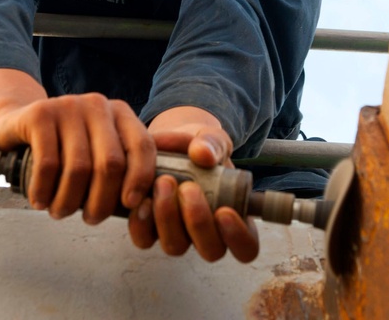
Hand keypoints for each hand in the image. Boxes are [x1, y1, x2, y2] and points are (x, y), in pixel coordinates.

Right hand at [0, 69, 155, 221]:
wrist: (15, 121)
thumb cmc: (62, 146)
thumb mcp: (96, 148)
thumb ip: (119, 167)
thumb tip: (141, 204)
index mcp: (119, 113)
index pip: (142, 146)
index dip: (140, 178)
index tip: (129, 204)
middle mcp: (97, 105)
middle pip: (111, 163)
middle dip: (101, 200)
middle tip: (90, 218)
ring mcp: (68, 106)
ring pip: (79, 168)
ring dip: (69, 201)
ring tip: (60, 212)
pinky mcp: (40, 114)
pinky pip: (48, 163)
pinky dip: (44, 190)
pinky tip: (40, 201)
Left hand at [127, 107, 259, 262]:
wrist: (169, 144)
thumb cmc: (199, 147)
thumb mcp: (212, 139)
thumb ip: (212, 144)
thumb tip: (202, 153)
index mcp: (233, 216)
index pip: (247, 246)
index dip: (238, 237)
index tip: (224, 211)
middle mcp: (207, 233)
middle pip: (210, 250)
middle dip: (198, 222)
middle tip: (188, 188)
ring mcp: (178, 234)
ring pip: (175, 246)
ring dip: (168, 218)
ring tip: (163, 181)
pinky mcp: (150, 230)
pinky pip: (145, 239)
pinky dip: (141, 221)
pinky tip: (142, 197)